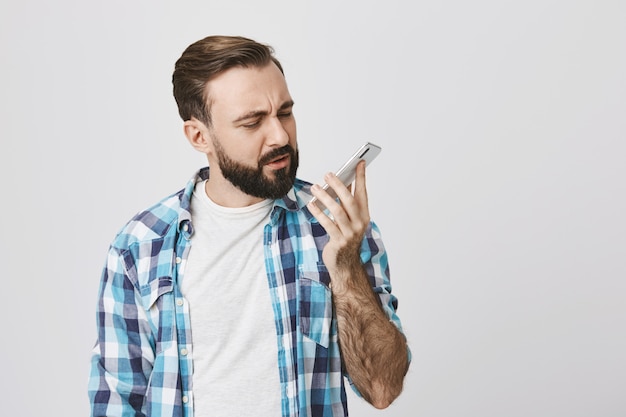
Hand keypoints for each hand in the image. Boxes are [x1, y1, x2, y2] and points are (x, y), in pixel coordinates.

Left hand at [307, 160, 369, 275]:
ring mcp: (350, 233)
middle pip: (349, 200)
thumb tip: (342, 181)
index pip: (363, 192)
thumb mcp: (350, 219)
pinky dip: (318, 212)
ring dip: (325, 197)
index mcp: (364, 215)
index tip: (358, 162)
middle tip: (328, 174)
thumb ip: (347, 202)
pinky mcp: (339, 241)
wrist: (345, 264)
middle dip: (339, 185)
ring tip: (314, 188)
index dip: (361, 177)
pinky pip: (327, 223)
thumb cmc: (345, 237)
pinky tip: (311, 204)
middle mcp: (360, 223)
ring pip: (337, 211)